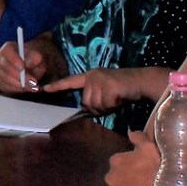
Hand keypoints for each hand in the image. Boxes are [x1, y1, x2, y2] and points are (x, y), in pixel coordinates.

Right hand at [0, 41, 45, 93]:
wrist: (31, 67)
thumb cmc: (33, 60)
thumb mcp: (38, 57)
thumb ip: (35, 58)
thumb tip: (28, 63)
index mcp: (8, 48)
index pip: (7, 52)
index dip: (13, 60)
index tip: (23, 68)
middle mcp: (0, 58)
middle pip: (5, 67)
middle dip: (19, 77)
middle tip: (32, 82)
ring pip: (4, 79)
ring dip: (19, 85)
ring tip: (32, 87)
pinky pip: (5, 87)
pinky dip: (16, 89)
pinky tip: (26, 88)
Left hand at [43, 65, 162, 112]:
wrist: (141, 80)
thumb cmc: (124, 88)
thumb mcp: (105, 89)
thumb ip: (94, 95)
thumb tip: (86, 110)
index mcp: (90, 75)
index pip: (71, 81)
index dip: (58, 86)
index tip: (45, 89)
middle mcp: (92, 76)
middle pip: (86, 101)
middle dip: (98, 106)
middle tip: (111, 100)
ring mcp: (99, 80)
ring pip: (95, 105)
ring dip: (106, 106)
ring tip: (116, 98)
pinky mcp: (108, 86)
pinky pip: (105, 104)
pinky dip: (113, 105)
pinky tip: (120, 97)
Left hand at [105, 127, 161, 185]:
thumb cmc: (156, 167)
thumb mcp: (149, 146)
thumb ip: (138, 137)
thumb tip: (130, 132)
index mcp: (115, 161)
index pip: (120, 160)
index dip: (131, 162)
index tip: (142, 165)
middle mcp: (110, 178)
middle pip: (118, 175)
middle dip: (127, 175)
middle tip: (143, 177)